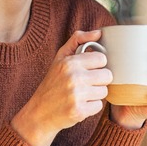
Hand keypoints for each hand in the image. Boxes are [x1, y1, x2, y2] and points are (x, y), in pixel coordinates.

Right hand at [11, 30, 112, 145]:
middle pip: (107, 75)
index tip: (87, 70)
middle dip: (98, 80)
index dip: (96, 65)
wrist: (39, 112)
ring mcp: (76, 95)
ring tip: (81, 95)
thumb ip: (78, 40)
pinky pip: (99, 106)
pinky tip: (79, 105)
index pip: (102, 59)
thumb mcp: (60, 58)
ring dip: (95, 94)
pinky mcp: (79, 111)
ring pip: (104, 91)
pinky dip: (91, 107)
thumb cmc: (52, 83)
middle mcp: (73, 77)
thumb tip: (99, 32)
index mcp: (70, 62)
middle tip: (85, 84)